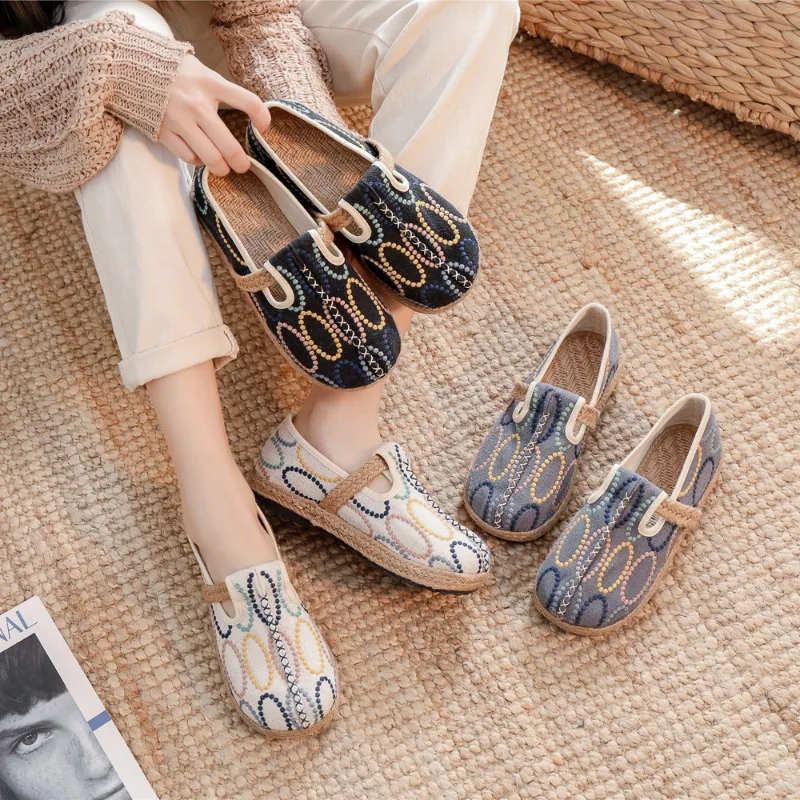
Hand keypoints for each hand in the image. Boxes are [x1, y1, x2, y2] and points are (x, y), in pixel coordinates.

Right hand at [158, 54, 270, 175]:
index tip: (264, 127)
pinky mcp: (163, 132)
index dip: (262, 117)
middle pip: (228, 145)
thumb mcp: (202, 72)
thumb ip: (221, 91)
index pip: (248, 102)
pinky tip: (199, 156)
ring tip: (223, 168)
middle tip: (243, 166)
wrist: (130, 66)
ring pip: (210, 157)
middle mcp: (197, 104)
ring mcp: (179, 120)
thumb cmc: (173, 71)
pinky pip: (188, 157)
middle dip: (240, 162)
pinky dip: (197, 160)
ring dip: (221, 168)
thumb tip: (247, 113)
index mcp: (210, 84)